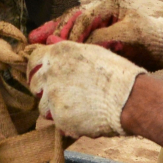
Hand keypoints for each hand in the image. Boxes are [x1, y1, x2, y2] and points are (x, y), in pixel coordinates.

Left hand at [26, 42, 140, 138]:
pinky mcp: (59, 117)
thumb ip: (66, 50)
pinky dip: (66, 122)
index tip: (41, 76)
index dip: (37, 69)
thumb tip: (49, 40)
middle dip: (42, 90)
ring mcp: (53, 96)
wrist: (128, 98)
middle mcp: (50, 73)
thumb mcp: (90, 52)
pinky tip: (83, 118)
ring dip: (54, 108)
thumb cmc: (115, 74)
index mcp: (58, 53)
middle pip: (33, 84)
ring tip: (76, 107)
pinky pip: (56, 122)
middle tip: (59, 94)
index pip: (33, 60)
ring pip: (42, 106)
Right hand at [27, 0, 162, 69]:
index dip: (67, 33)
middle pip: (70, 18)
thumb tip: (77, 43)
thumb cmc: (151, 40)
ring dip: (51, 34)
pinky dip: (60, 39)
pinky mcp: (97, 33)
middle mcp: (100, 9)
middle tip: (33, 43)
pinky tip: (44, 44)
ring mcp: (97, 20)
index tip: (55, 46)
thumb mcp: (129, 37)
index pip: (82, 18)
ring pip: (69, 25)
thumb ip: (103, 38)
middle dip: (52, 31)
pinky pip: (75, 34)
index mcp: (108, 5)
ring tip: (33, 43)